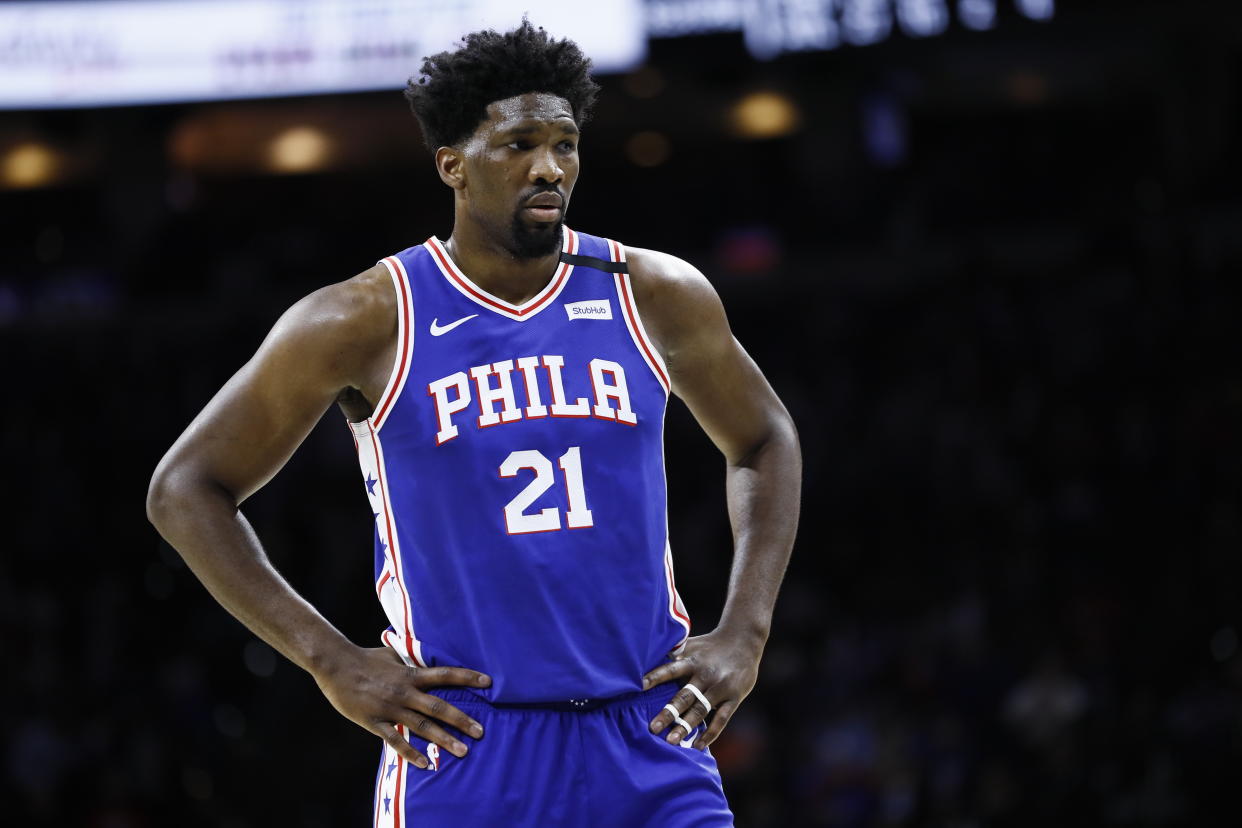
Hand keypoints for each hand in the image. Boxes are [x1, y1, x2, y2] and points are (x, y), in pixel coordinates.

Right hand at [313, 644, 490, 768]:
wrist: (336, 665)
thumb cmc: (366, 658)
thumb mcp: (393, 653)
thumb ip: (412, 658)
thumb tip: (428, 655)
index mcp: (410, 673)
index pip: (445, 675)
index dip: (467, 678)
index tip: (488, 683)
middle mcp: (404, 691)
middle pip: (438, 707)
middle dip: (461, 720)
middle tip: (481, 732)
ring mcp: (390, 708)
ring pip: (422, 726)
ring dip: (444, 739)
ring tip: (463, 751)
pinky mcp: (375, 721)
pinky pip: (396, 740)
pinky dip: (411, 752)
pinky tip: (425, 763)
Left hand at [642, 628, 762, 749]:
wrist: (744, 640)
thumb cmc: (710, 645)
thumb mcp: (691, 645)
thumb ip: (672, 655)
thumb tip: (644, 661)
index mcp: (692, 660)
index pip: (671, 669)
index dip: (656, 677)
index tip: (639, 686)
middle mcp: (705, 674)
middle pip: (684, 696)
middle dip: (669, 712)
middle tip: (653, 728)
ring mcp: (720, 687)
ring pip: (701, 709)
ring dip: (686, 726)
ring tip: (671, 741)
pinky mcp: (733, 698)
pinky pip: (721, 719)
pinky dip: (710, 733)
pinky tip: (698, 745)